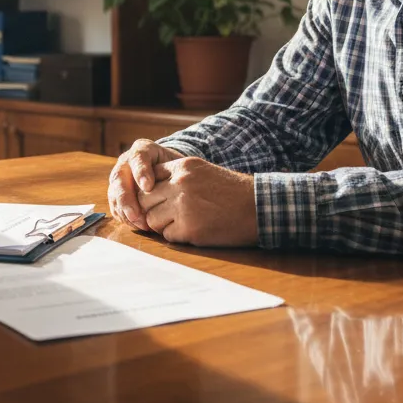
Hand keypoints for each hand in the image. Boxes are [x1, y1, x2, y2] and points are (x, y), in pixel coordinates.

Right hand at [107, 139, 186, 230]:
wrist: (168, 175)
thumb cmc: (176, 170)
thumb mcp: (179, 165)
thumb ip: (177, 171)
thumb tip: (181, 187)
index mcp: (142, 150)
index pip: (138, 158)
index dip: (141, 172)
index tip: (148, 187)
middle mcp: (125, 163)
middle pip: (119, 179)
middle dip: (126, 199)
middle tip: (137, 215)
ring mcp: (118, 179)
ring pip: (114, 195)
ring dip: (125, 212)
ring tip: (141, 224)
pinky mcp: (116, 195)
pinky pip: (115, 207)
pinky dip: (124, 218)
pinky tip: (138, 226)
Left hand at [136, 157, 257, 246]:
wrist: (258, 208)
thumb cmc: (232, 192)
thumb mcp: (203, 172)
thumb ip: (177, 177)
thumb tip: (148, 189)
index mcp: (183, 167)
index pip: (149, 178)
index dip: (151, 192)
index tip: (159, 200)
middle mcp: (180, 184)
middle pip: (144, 199)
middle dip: (151, 209)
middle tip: (165, 216)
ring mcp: (184, 206)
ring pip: (152, 219)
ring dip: (162, 225)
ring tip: (180, 223)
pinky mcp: (190, 229)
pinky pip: (167, 235)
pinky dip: (176, 236)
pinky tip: (192, 231)